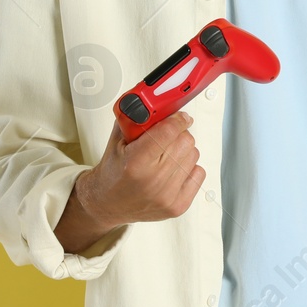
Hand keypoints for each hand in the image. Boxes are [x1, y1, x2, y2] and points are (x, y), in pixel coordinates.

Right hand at [78, 111, 204, 227]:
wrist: (107, 204)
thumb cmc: (114, 172)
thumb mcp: (117, 140)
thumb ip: (135, 119)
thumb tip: (153, 100)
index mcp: (136, 163)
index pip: (169, 131)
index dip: (177, 119)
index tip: (180, 116)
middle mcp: (153, 181)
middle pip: (185, 141)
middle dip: (178, 134)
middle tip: (167, 137)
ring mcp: (167, 196)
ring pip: (194, 155)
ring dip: (183, 151)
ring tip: (166, 156)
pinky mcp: (177, 206)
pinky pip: (199, 173)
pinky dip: (189, 168)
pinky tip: (173, 169)